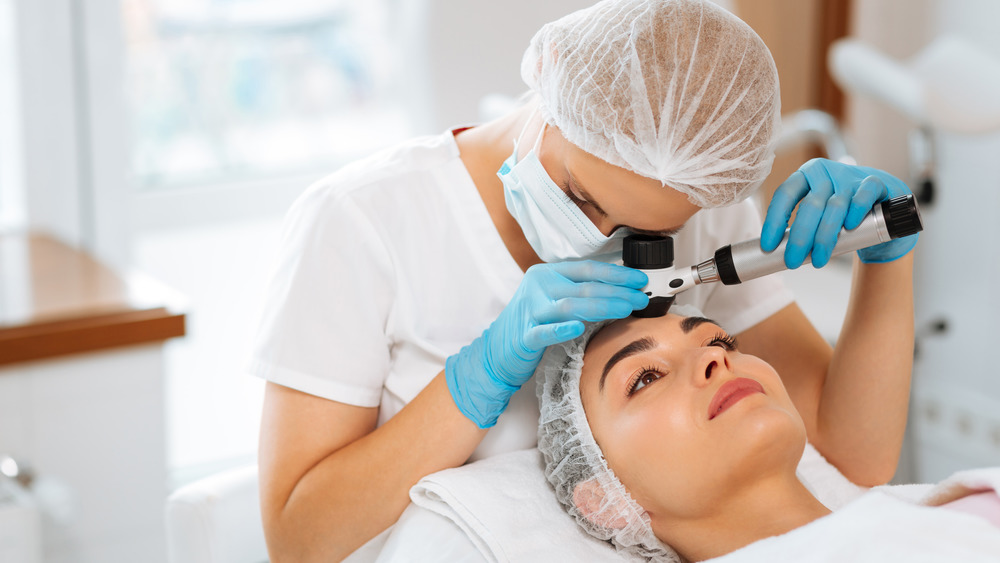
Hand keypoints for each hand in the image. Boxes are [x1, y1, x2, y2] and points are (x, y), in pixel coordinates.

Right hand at [446, 261, 648, 427]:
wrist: (497, 350)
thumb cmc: (532, 324)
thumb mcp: (555, 300)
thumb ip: (579, 292)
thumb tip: (620, 290)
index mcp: (547, 274)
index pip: (588, 269)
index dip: (617, 274)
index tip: (640, 280)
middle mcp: (538, 286)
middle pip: (584, 286)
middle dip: (617, 291)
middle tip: (642, 297)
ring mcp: (530, 310)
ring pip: (570, 305)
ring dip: (602, 306)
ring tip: (626, 309)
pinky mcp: (523, 335)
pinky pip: (543, 331)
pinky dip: (561, 329)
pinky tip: (578, 328)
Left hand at [761, 158, 918, 267]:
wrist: (881, 207)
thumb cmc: (839, 215)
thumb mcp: (816, 216)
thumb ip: (799, 228)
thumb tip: (776, 255)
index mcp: (805, 176)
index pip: (785, 194)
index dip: (774, 221)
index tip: (768, 246)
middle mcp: (825, 173)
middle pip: (810, 205)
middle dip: (800, 237)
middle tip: (792, 262)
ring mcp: (850, 176)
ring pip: (835, 206)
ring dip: (825, 236)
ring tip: (818, 260)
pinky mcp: (874, 183)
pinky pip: (863, 196)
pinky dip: (855, 211)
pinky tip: (849, 227)